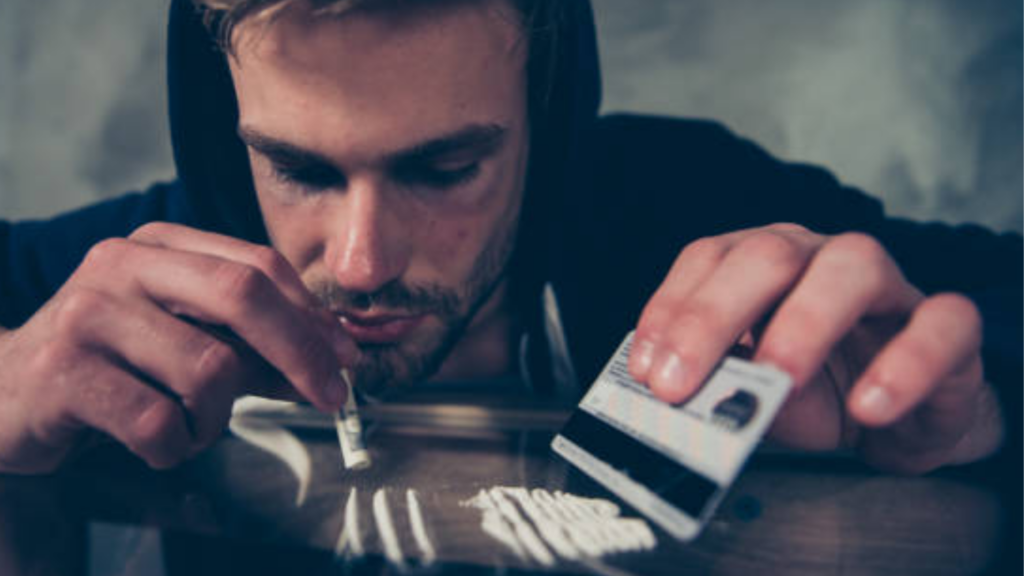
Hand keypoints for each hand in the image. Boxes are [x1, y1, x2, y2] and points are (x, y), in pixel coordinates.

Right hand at [0, 222, 357, 473]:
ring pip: (209, 370)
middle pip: (243, 295)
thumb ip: (253, 343)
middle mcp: (121, 266)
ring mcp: (87, 314)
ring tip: (189, 425)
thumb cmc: (112, 367)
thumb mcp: (188, 341)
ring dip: (217, 418)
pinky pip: (159, 421)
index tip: (346, 357)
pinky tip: (155, 442)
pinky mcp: (61, 372)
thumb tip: (329, 358)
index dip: (313, 316)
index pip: (259, 267)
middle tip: (330, 396)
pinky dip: (175, 446)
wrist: (7, 397)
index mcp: (159, 247)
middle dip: (301, 352)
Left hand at [629, 224, 1002, 473]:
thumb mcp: (752, 391)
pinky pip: (940, 325)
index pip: (706, 259)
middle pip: (767, 254)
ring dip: (805, 323)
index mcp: (761, 263)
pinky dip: (905, 364)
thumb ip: (718, 385)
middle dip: (713, 316)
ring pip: (852, 265)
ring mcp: (886, 285)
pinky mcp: (948, 326)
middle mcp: (818, 257)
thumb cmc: (816, 392)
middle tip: (679, 384)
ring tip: (777, 381)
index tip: (646, 370)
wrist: (900, 417)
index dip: (671, 310)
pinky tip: (869, 407)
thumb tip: (672, 398)